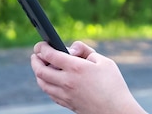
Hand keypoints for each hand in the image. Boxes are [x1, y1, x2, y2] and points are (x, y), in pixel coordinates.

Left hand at [31, 41, 146, 113]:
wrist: (116, 111)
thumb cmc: (113, 85)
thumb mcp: (104, 61)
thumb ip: (86, 51)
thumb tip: (71, 49)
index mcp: (76, 68)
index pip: (50, 55)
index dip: (42, 48)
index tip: (40, 45)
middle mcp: (67, 82)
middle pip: (40, 71)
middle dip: (35, 60)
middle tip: (35, 55)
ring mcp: (65, 95)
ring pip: (42, 84)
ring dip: (38, 73)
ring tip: (40, 67)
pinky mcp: (67, 104)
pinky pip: (50, 93)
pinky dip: (46, 85)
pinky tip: (51, 81)